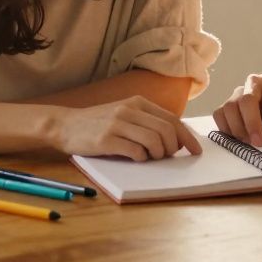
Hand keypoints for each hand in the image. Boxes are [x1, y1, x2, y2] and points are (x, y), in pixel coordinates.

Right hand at [51, 96, 201, 160]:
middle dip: (174, 148)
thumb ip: (147, 121)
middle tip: (168, 157)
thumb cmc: (98, 123)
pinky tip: (137, 158)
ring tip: (151, 158)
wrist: (65, 124)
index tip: (195, 150)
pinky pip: (135, 151)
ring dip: (159, 154)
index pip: (172, 119)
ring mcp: (118, 124)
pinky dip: (142, 158)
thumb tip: (175, 138)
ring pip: (154, 141)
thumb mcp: (124, 114)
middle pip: (167, 131)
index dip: (187, 137)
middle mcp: (130, 110)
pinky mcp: (106, 140)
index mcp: (138, 103)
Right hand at [212, 68, 261, 145]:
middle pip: (247, 99)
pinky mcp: (229, 103)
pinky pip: (220, 113)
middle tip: (258, 143)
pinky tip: (237, 140)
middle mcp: (256, 81)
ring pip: (231, 105)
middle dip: (252, 123)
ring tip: (248, 144)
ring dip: (237, 127)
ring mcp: (240, 91)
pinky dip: (225, 128)